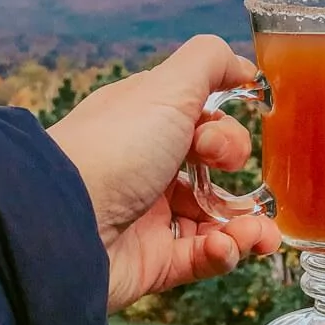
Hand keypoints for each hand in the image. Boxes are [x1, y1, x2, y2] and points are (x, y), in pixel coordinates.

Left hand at [47, 35, 280, 312]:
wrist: (63, 225)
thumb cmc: (115, 148)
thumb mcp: (167, 88)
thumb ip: (211, 62)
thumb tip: (247, 68)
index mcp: (147, 124)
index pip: (201, 122)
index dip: (222, 128)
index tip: (216, 135)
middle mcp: (149, 167)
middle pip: (214, 168)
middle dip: (238, 170)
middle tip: (226, 170)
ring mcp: (151, 216)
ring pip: (217, 218)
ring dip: (247, 225)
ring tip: (261, 234)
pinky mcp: (155, 261)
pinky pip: (203, 257)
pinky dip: (223, 252)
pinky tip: (225, 246)